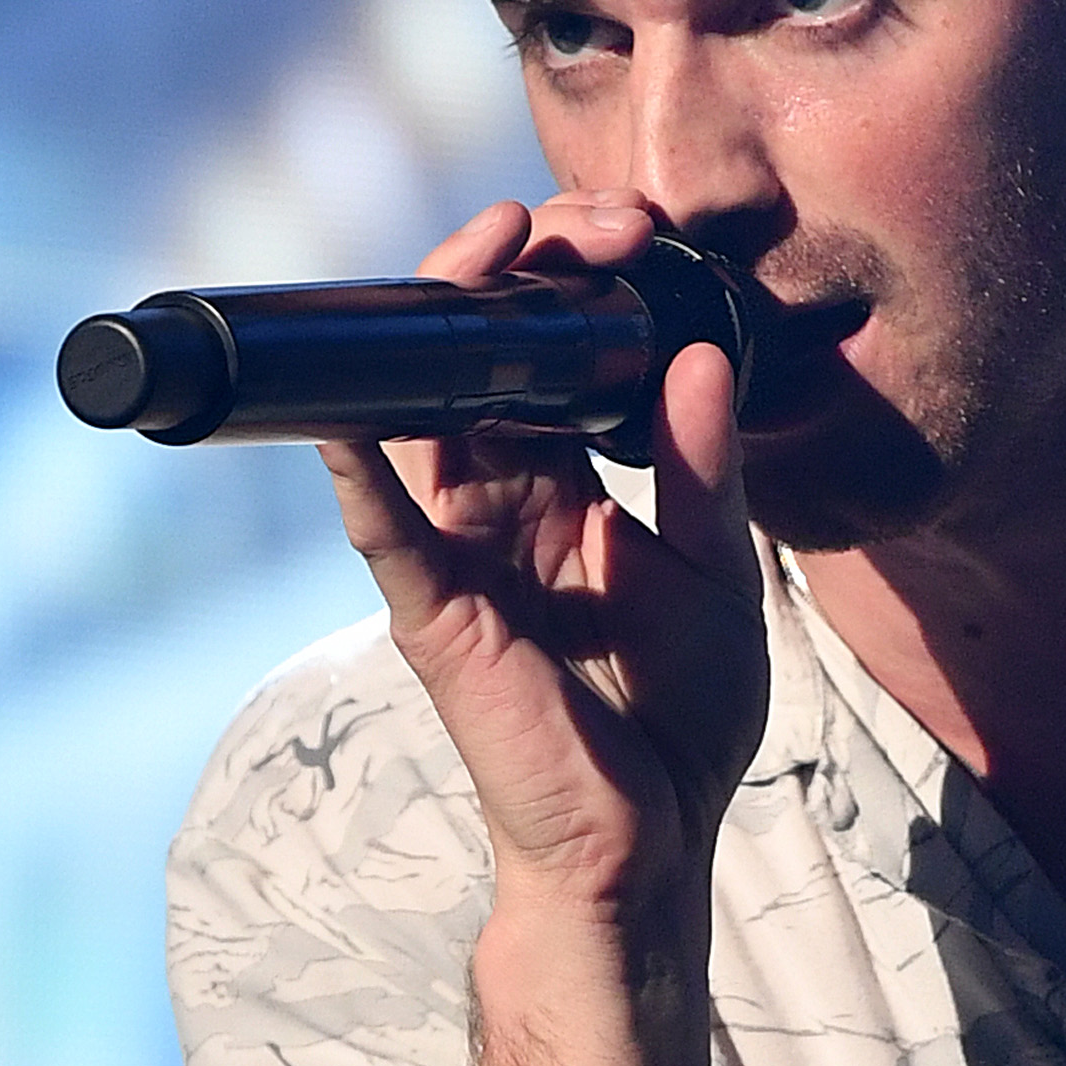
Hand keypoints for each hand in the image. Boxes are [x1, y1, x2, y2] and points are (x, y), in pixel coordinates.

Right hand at [318, 195, 771, 930]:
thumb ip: (700, 467)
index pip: (544, 356)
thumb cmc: (681, 714)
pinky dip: (358, 467)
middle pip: (475, 358)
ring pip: (420, 411)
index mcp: (564, 485)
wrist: (653, 839)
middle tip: (581, 226)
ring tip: (483, 249)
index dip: (573, 284)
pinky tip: (349, 408)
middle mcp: (498, 501)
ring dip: (442, 323)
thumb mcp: (717, 569)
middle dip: (518, 273)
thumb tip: (698, 354)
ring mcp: (456, 549)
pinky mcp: (432, 609)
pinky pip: (382, 529)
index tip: (630, 232)